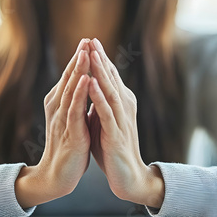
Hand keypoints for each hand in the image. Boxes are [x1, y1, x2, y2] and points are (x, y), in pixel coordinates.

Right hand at [16, 38, 91, 207]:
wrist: (58, 175)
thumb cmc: (69, 147)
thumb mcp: (74, 120)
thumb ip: (77, 103)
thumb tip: (86, 86)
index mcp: (60, 105)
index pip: (70, 78)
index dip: (79, 60)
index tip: (88, 42)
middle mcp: (58, 109)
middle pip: (68, 79)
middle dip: (78, 58)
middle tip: (86, 39)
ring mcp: (62, 120)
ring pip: (69, 91)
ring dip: (77, 70)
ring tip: (85, 52)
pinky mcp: (69, 133)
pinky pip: (74, 110)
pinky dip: (78, 94)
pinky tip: (84, 81)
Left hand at [87, 39, 164, 207]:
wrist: (128, 177)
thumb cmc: (113, 149)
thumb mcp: (103, 122)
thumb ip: (98, 105)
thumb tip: (88, 88)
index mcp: (120, 104)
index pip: (110, 78)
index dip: (100, 59)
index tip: (89, 41)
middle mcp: (124, 108)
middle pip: (112, 79)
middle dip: (100, 58)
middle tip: (91, 39)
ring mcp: (121, 120)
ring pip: (110, 91)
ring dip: (101, 72)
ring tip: (91, 53)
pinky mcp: (116, 134)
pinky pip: (106, 112)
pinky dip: (98, 96)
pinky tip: (92, 83)